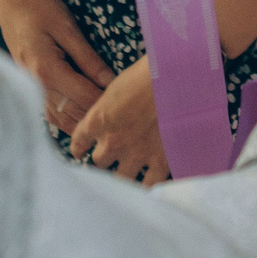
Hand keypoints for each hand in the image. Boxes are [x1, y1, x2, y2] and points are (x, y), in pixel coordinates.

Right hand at [0, 0, 113, 135]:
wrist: (9, 0)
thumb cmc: (38, 7)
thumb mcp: (67, 28)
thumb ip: (88, 58)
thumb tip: (110, 81)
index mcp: (47, 70)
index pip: (84, 97)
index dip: (107, 101)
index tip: (129, 100)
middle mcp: (37, 85)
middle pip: (73, 113)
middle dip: (98, 116)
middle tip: (123, 114)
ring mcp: (31, 88)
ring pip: (61, 119)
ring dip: (83, 122)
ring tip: (107, 120)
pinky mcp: (30, 86)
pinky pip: (50, 113)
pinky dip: (68, 118)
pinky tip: (83, 117)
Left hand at [67, 60, 168, 184]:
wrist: (178, 79)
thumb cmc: (147, 73)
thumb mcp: (117, 87)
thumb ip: (109, 108)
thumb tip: (110, 115)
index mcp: (98, 120)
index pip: (79, 142)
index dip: (79, 148)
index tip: (80, 152)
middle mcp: (112, 142)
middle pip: (99, 161)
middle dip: (105, 158)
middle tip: (111, 157)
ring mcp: (136, 155)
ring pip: (120, 178)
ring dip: (123, 173)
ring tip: (129, 173)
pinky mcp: (160, 161)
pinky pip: (149, 184)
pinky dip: (148, 184)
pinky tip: (149, 184)